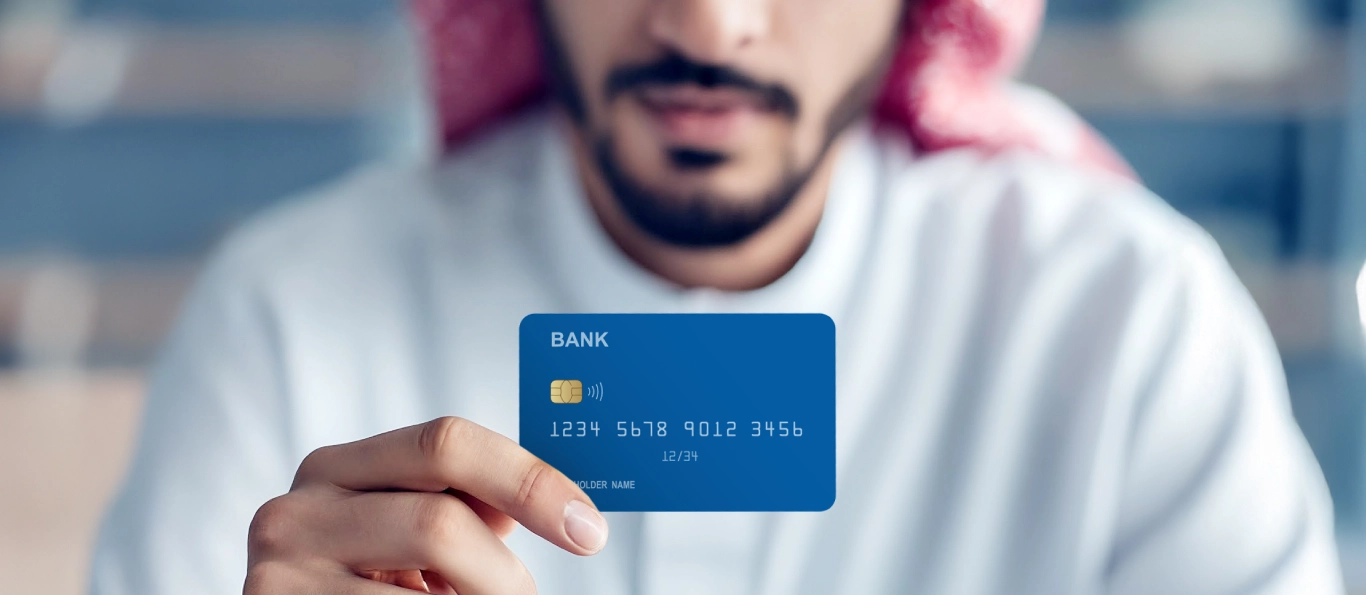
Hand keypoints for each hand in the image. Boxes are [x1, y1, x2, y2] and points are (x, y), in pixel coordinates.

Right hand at [244, 417, 607, 593]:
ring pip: (427, 579)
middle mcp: (297, 508)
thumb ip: (463, 507)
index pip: (445, 442)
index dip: (528, 479)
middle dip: (504, 574)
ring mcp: (279, 570)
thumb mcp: (407, 540)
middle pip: (440, 520)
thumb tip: (563, 502)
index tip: (588, 529)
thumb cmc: (368, 592)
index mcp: (337, 468)